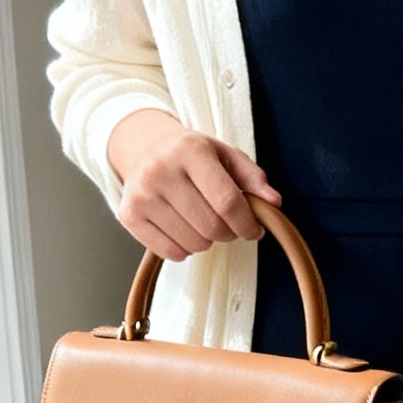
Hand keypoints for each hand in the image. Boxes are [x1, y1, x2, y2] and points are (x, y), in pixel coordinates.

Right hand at [108, 112, 281, 263]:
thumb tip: (273, 202)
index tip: (254, 230)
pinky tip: (183, 229)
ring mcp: (142, 195)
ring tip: (201, 222)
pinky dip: (185, 249)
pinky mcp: (129, 215)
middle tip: (227, 225)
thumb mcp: (224, 155)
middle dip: (228, 233)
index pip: (227, 202)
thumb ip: (252, 177)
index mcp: (190, 150)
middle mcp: (161, 170)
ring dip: (206, 241)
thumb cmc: (190, 155)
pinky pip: (170, 252)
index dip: (247, 224)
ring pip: (193, 244)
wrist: (145, 150)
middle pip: (211, 227)